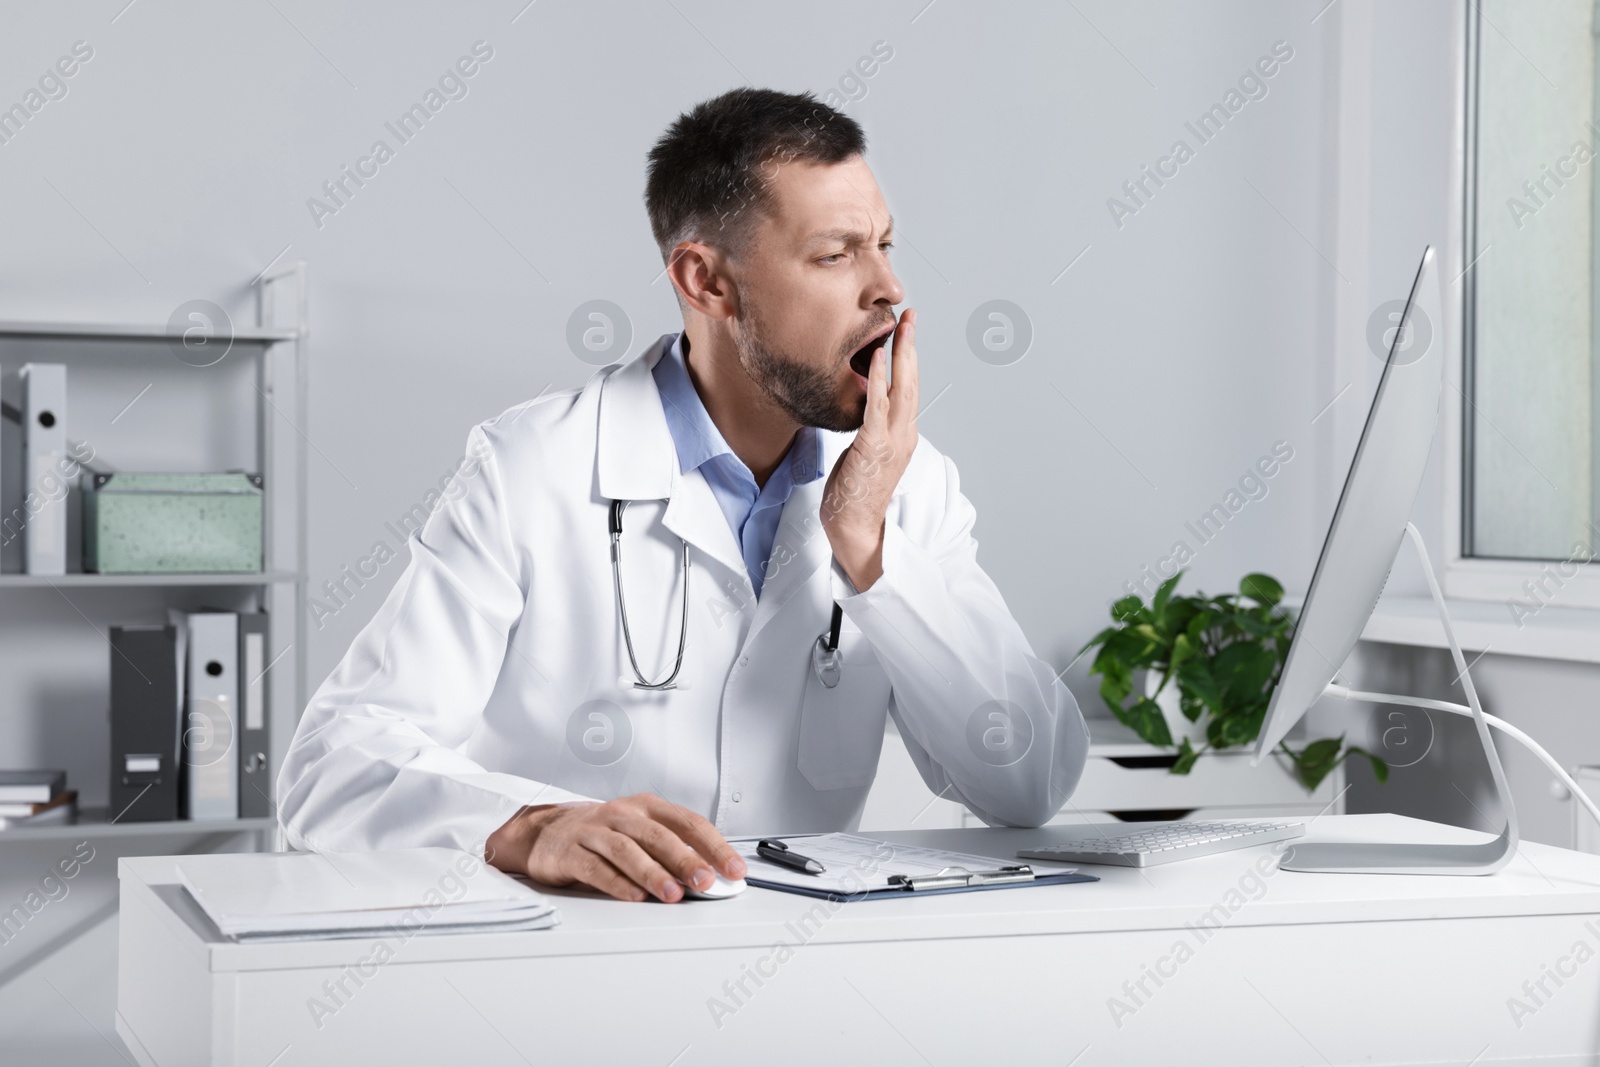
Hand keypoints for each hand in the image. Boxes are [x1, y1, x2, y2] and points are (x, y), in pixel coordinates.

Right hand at [484, 794, 746, 902]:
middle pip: (659, 836)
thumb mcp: (640, 832)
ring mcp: (595, 832)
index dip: (714, 846)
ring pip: (628, 850)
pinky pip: (596, 868)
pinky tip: (634, 897)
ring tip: (673, 894)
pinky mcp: (571, 853)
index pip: (689, 823)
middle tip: (706, 882)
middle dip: (686, 860)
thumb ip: (673, 851)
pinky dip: (617, 883)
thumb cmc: (604, 835)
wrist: (546, 832)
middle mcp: (623, 815)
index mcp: (647, 808)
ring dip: (653, 873)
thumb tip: (712, 877)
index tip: (734, 869)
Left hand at [823, 306, 918, 589]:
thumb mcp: (866, 455)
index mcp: (903, 435)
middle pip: (912, 381)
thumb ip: (870, 431)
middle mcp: (904, 434)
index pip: (909, 389)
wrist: (856, 527)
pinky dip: (878, 380)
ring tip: (900, 326)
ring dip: (902, 355)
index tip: (906, 332)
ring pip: (902, 389)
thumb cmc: (855, 494)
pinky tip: (876, 358)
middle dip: (911, 346)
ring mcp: (892, 441)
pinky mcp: (873, 447)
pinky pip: (877, 407)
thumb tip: (864, 412)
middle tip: (911, 315)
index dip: (908, 358)